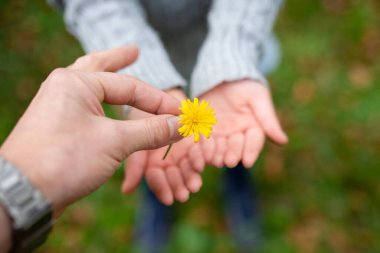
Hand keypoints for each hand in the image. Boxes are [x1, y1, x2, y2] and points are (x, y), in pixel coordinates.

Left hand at [0, 46, 182, 215]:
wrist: (23, 193)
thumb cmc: (65, 160)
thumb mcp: (115, 142)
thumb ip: (151, 131)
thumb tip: (182, 124)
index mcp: (76, 82)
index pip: (130, 87)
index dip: (160, 101)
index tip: (181, 113)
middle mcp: (64, 87)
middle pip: (98, 67)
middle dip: (118, 59)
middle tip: (135, 50)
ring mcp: (58, 105)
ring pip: (90, 85)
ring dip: (107, 76)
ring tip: (117, 63)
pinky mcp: (57, 124)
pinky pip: (85, 105)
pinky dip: (100, 101)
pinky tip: (103, 102)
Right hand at [122, 88, 204, 204]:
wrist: (157, 92)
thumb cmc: (138, 113)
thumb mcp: (132, 138)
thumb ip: (134, 162)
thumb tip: (127, 191)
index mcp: (153, 162)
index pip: (157, 179)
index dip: (162, 189)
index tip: (168, 199)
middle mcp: (170, 159)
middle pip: (175, 176)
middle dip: (180, 185)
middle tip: (186, 194)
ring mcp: (185, 150)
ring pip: (190, 165)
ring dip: (192, 174)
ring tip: (197, 183)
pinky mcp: (199, 139)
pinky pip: (205, 148)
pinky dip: (206, 153)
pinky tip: (211, 160)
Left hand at [199, 79, 287, 167]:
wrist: (222, 75)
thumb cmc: (244, 85)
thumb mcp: (258, 97)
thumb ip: (268, 119)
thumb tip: (283, 142)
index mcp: (253, 127)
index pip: (254, 141)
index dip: (251, 151)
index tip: (248, 162)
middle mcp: (237, 134)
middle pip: (235, 147)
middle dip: (232, 154)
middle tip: (229, 162)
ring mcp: (221, 133)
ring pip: (219, 147)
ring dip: (216, 154)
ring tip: (214, 160)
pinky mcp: (205, 129)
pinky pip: (203, 139)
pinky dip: (202, 147)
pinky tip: (199, 153)